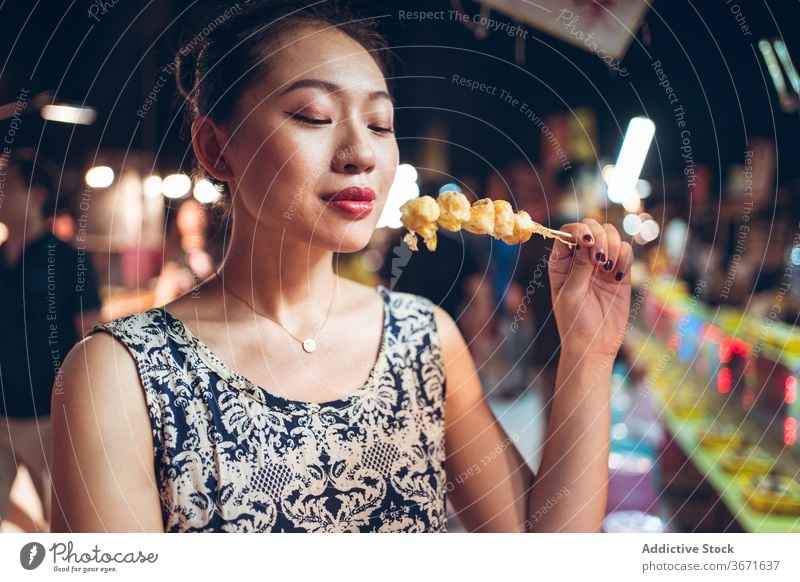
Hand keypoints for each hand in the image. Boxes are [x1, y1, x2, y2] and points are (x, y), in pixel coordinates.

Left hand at [547, 218, 631, 358]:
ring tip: (608, 269)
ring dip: (613, 245)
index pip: (568, 232)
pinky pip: (626, 252)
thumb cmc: (574, 322)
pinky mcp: (620, 273)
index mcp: (561, 262)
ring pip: (612, 236)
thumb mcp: (572, 294)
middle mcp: (580, 259)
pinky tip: (618, 276)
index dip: (580, 230)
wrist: (594, 345)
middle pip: (592, 227)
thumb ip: (580, 267)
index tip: (589, 241)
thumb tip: (589, 241)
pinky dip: (624, 257)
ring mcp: (601, 264)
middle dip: (599, 236)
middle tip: (600, 259)